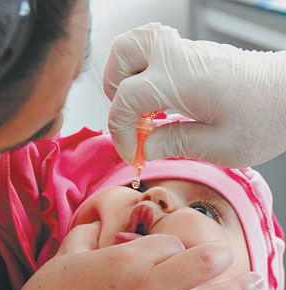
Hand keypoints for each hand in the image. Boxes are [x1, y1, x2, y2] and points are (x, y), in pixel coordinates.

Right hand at [11, 222, 260, 289]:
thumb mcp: (62, 259)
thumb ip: (83, 236)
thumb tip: (95, 224)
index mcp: (123, 259)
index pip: (168, 243)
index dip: (175, 246)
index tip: (175, 255)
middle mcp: (143, 287)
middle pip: (195, 265)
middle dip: (216, 259)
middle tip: (229, 258)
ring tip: (256, 286)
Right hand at [103, 23, 285, 167]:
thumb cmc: (264, 119)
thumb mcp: (218, 147)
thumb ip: (172, 144)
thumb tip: (144, 147)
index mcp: (181, 80)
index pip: (125, 99)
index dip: (120, 132)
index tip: (133, 154)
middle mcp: (177, 58)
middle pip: (121, 53)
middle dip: (114, 91)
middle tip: (129, 119)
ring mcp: (184, 52)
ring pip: (133, 45)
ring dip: (125, 77)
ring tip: (139, 109)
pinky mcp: (190, 56)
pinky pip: (152, 54)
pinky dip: (143, 76)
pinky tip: (158, 104)